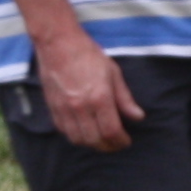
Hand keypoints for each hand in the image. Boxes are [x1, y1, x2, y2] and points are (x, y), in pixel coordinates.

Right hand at [39, 29, 145, 150]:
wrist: (58, 43)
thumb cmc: (88, 54)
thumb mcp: (113, 73)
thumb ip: (125, 98)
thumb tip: (137, 117)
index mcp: (99, 97)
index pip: (111, 131)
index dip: (120, 141)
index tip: (126, 141)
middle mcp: (81, 107)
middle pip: (95, 140)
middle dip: (108, 146)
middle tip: (115, 144)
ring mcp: (64, 109)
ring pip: (78, 139)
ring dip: (91, 144)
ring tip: (101, 140)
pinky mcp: (53, 107)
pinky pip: (64, 131)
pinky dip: (75, 135)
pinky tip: (84, 131)